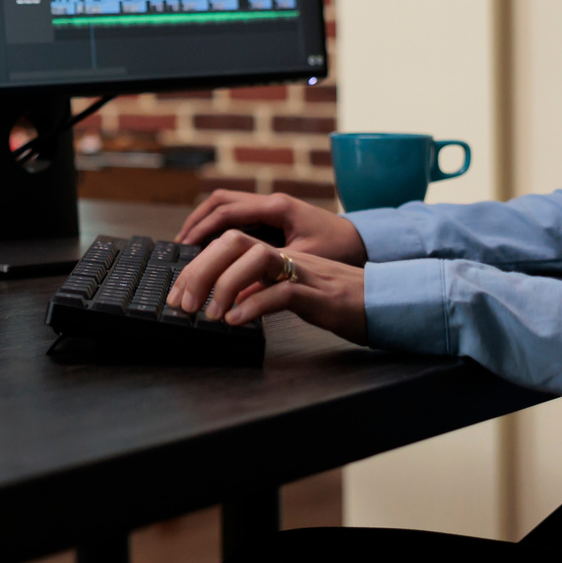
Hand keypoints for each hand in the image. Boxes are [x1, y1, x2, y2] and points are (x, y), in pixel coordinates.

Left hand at [168, 230, 367, 343]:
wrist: (385, 305)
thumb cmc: (337, 303)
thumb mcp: (290, 293)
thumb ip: (260, 290)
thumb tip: (226, 302)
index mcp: (277, 254)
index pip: (227, 244)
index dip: (197, 264)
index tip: (176, 294)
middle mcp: (287, 256)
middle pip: (233, 242)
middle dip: (200, 270)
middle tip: (182, 304)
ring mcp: (304, 272)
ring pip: (255, 258)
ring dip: (224, 285)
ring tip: (207, 314)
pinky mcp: (320, 294)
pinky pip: (282, 292)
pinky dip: (254, 305)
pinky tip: (235, 320)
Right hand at [178, 189, 367, 265]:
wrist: (364, 239)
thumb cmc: (340, 249)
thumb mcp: (305, 261)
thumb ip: (272, 273)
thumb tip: (240, 294)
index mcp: (277, 208)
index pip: (228, 211)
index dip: (203, 228)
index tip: (185, 244)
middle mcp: (271, 201)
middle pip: (221, 201)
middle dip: (197, 220)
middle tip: (181, 243)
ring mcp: (271, 205)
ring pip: (227, 204)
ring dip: (206, 221)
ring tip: (189, 243)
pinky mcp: (273, 214)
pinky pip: (238, 214)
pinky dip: (220, 226)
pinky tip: (212, 244)